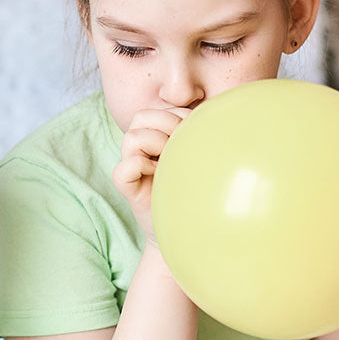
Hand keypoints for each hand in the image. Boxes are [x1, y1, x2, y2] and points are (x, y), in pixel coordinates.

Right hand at [111, 107, 189, 242]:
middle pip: (141, 117)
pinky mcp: (128, 188)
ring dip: (155, 144)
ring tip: (169, 162)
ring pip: (131, 136)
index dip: (177, 115)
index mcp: (158, 137)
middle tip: (181, 147)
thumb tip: (215, 116)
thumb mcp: (202, 156)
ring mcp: (133, 167)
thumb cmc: (199, 189)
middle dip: (166, 125)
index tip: (193, 135)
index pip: (159, 109)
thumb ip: (199, 135)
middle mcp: (141, 149)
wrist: (189, 230)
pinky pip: (123, 169)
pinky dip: (141, 167)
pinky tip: (158, 176)